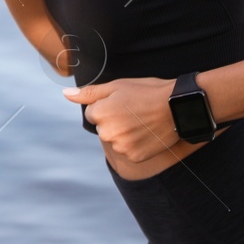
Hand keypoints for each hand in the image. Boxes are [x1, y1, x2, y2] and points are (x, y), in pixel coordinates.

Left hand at [63, 77, 182, 162]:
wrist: (177, 107)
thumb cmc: (147, 92)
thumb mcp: (117, 86)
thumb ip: (89, 93)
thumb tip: (66, 95)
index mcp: (99, 113)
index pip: (93, 112)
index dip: (108, 106)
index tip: (124, 103)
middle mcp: (106, 133)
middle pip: (103, 128)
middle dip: (114, 120)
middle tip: (134, 112)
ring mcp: (120, 147)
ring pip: (115, 140)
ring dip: (124, 134)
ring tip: (142, 122)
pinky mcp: (134, 157)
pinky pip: (128, 151)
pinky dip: (135, 144)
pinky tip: (146, 134)